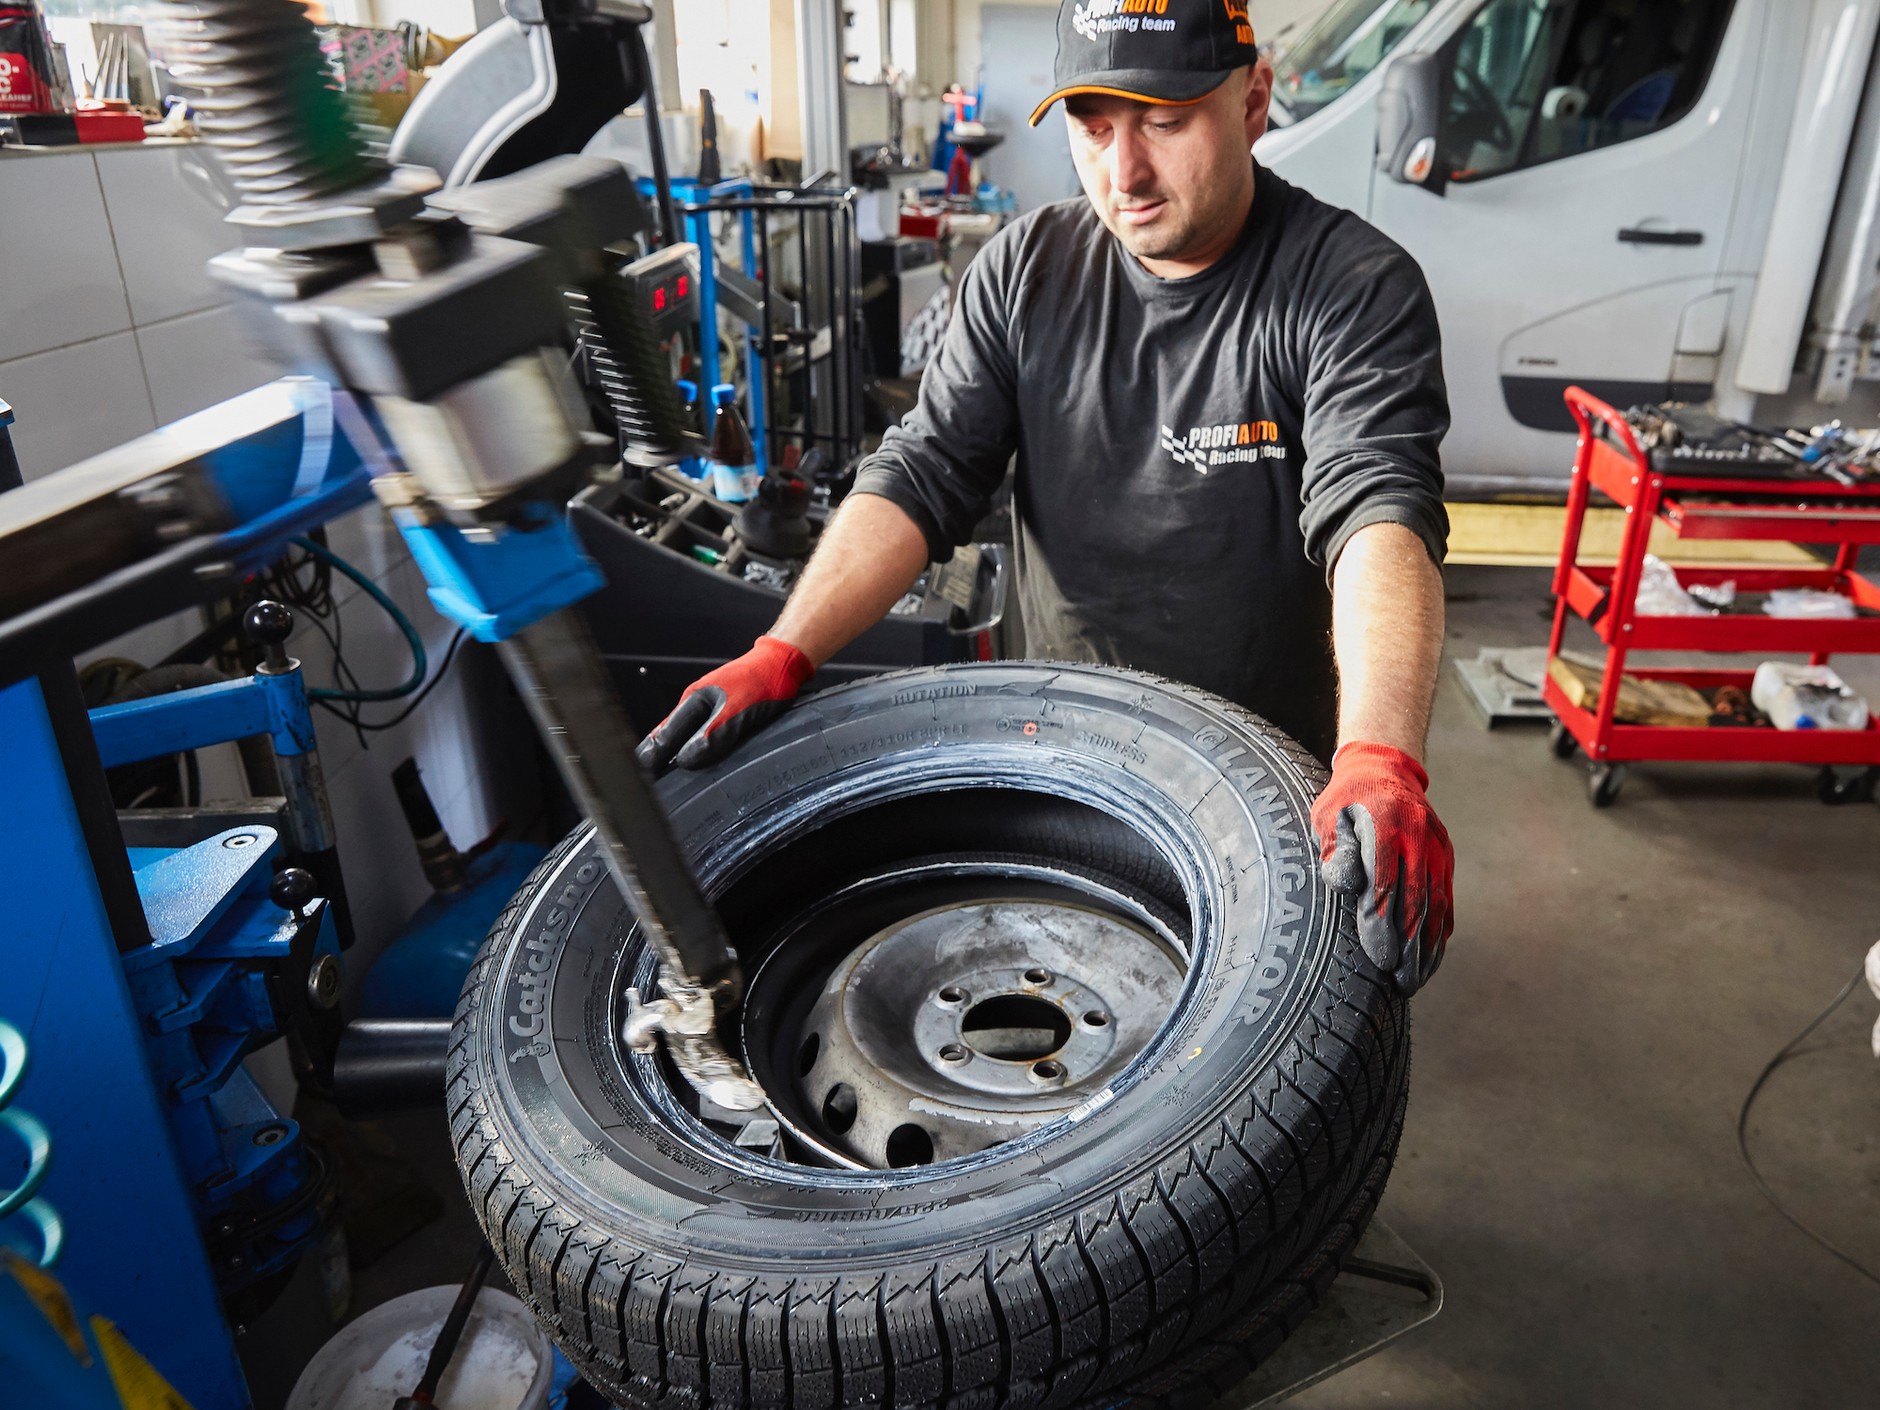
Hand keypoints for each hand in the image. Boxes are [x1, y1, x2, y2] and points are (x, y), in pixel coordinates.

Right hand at [636, 636, 814, 774]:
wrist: (782, 663)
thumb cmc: (764, 680)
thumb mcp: (739, 711)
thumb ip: (714, 734)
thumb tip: (687, 759)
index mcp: (693, 701)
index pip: (663, 736)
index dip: (652, 758)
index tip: (642, 778)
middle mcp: (695, 703)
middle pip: (667, 735)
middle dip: (657, 757)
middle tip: (647, 782)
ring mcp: (707, 706)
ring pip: (682, 734)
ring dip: (674, 753)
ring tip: (664, 775)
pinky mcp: (721, 710)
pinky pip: (699, 732)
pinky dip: (692, 747)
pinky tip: (694, 758)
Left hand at [1310, 742, 1453, 994]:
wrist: (1384, 770)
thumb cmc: (1345, 801)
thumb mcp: (1327, 817)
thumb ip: (1335, 850)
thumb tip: (1346, 884)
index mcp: (1383, 825)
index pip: (1384, 885)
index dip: (1383, 925)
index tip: (1380, 958)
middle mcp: (1416, 837)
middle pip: (1416, 901)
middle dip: (1409, 947)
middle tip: (1401, 982)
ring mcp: (1436, 848)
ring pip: (1436, 905)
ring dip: (1428, 946)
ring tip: (1414, 979)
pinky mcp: (1446, 857)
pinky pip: (1446, 898)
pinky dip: (1441, 930)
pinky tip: (1432, 956)